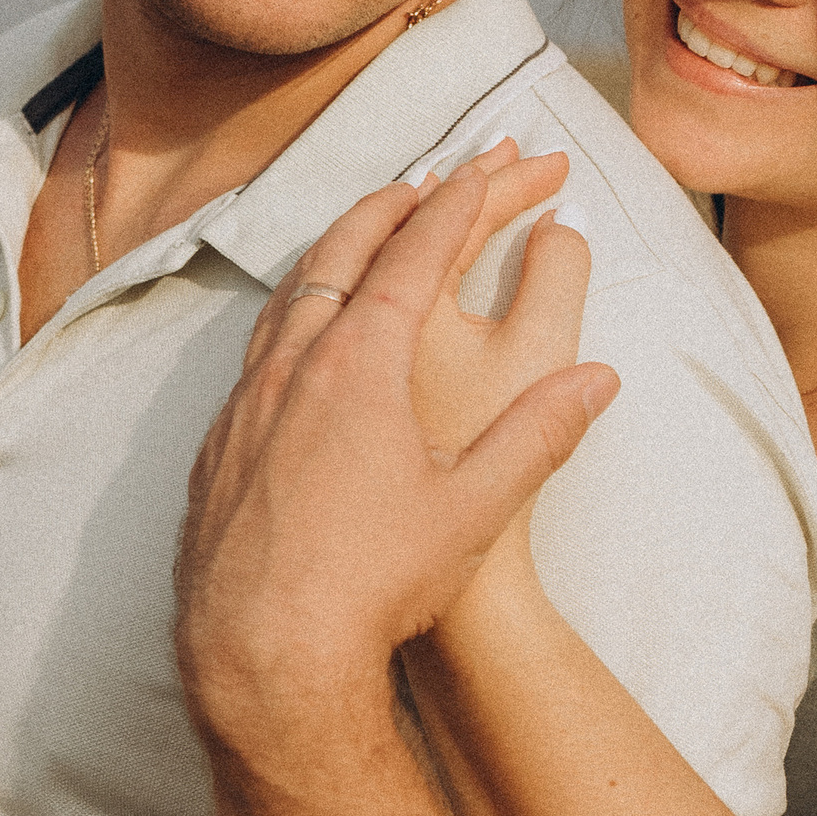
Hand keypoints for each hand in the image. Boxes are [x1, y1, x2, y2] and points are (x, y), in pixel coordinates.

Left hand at [177, 148, 617, 758]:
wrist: (260, 654)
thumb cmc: (373, 584)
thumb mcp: (476, 508)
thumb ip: (539, 434)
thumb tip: (597, 378)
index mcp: (360, 362)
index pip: (417, 250)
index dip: (463, 199)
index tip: (494, 161)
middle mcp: (294, 364)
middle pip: (345, 249)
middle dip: (399, 199)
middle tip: (438, 171)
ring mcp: (246, 402)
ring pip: (291, 292)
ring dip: (339, 247)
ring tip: (371, 228)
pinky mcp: (219, 445)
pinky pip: (258, 346)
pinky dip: (296, 308)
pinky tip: (307, 335)